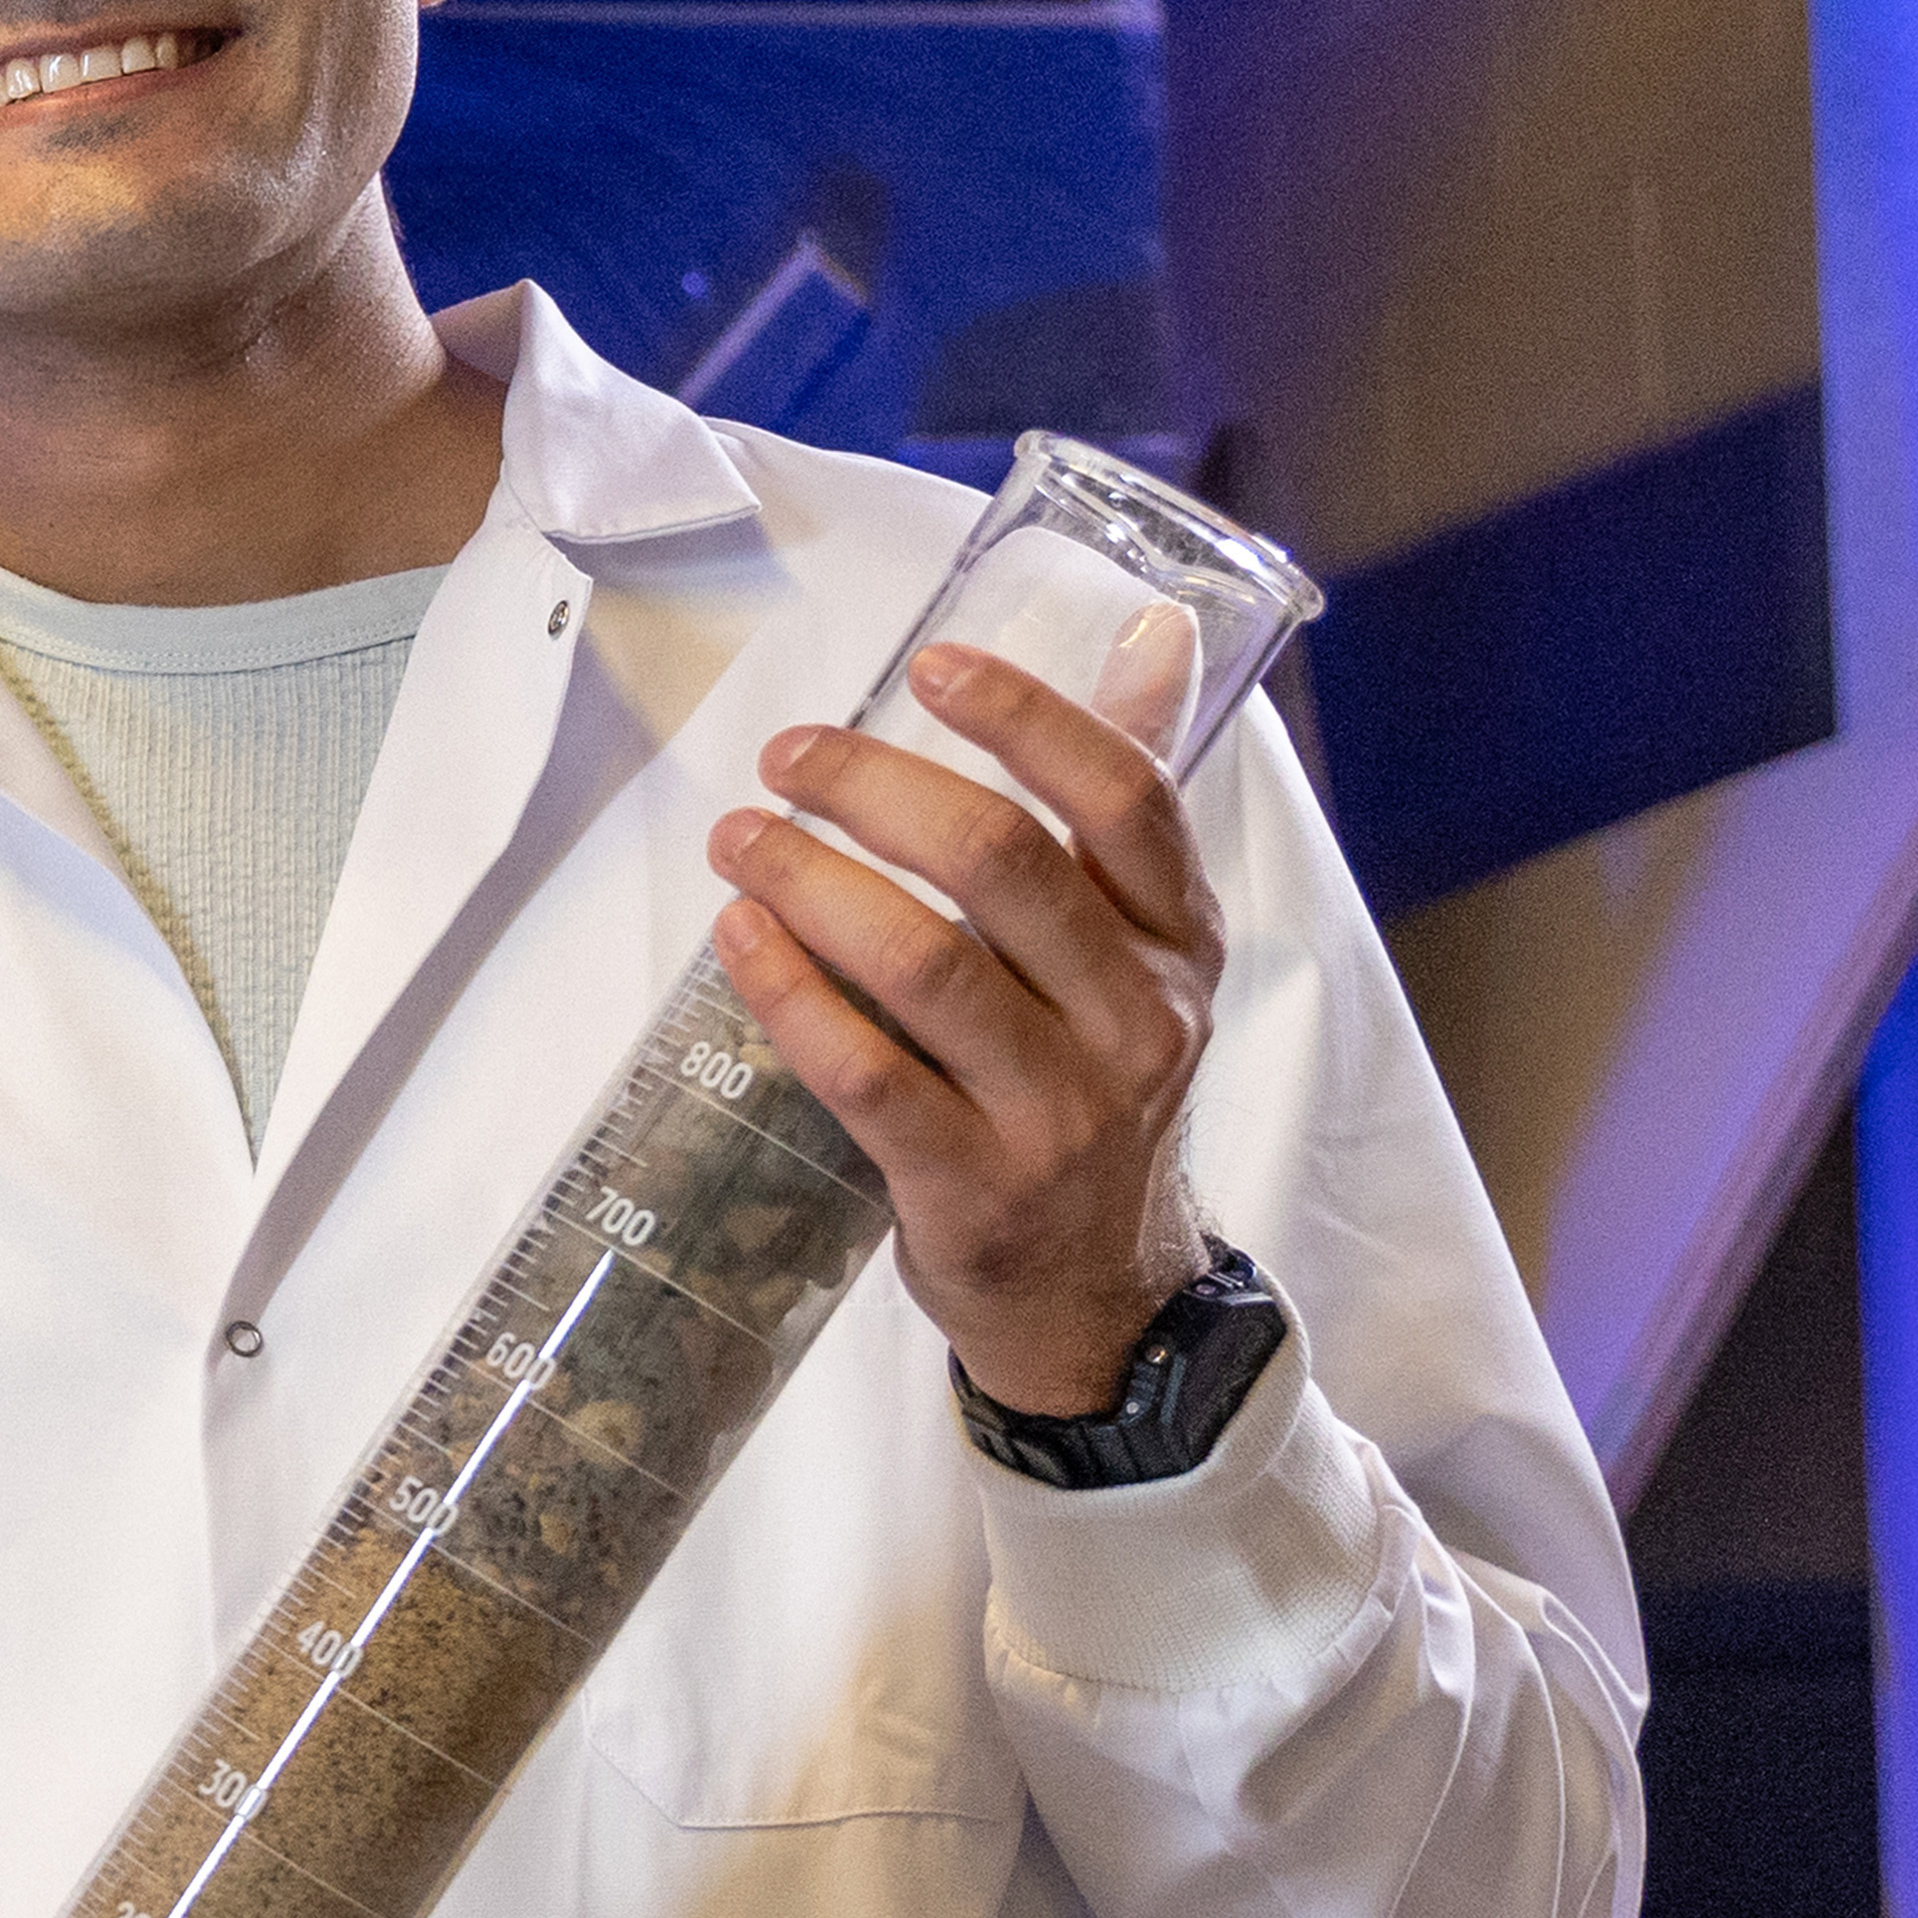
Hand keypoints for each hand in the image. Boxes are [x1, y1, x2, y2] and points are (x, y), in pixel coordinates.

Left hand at [707, 621, 1224, 1422]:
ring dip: (811, 881)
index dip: (1028, 718)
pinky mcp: (970, 1184)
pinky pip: (863, 1071)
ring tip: (736, 838)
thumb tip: (1154, 629)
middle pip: (1005, 862)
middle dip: (877, 788)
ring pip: (924, 963)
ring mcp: (1058, 1110)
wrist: (1098, 1288)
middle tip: (787, 755)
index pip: (1126, 798)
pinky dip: (788, 992)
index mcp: (1182, 941)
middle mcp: (1137, 1019)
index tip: (931, 668)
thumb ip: (1126, 795)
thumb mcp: (1139, 947)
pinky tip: (738, 936)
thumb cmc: (1093, 1081)